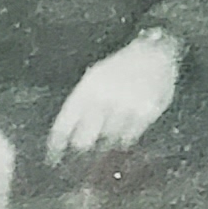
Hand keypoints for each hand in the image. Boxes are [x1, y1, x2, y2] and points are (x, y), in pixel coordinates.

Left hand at [45, 31, 180, 167]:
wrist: (154, 53)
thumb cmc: (122, 67)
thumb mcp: (96, 77)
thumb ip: (83, 101)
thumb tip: (69, 130)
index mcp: (88, 89)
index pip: (67, 121)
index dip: (58, 141)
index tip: (54, 154)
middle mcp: (104, 99)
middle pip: (85, 136)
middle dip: (83, 143)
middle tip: (84, 146)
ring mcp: (124, 107)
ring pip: (108, 138)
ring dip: (106, 141)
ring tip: (109, 132)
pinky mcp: (143, 114)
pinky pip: (129, 136)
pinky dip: (125, 138)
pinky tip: (124, 132)